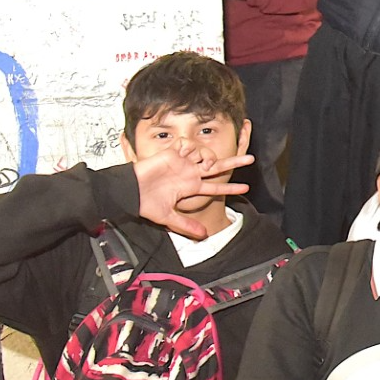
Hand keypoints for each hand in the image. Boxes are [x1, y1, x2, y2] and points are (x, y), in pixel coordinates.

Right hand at [133, 141, 251, 237]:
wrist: (129, 192)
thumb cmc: (145, 204)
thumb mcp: (169, 218)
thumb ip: (187, 225)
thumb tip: (204, 234)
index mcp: (190, 187)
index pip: (215, 186)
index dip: (230, 187)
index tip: (246, 188)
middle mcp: (189, 173)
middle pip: (217, 166)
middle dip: (234, 162)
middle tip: (250, 160)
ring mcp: (181, 162)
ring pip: (204, 153)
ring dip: (208, 156)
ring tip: (203, 163)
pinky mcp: (171, 153)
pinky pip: (188, 145)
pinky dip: (192, 147)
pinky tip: (189, 154)